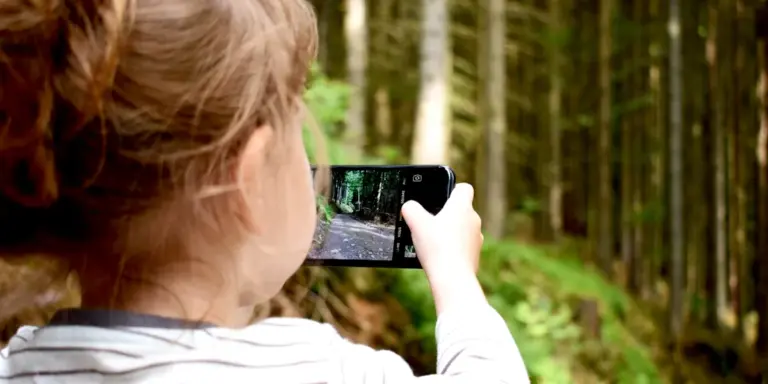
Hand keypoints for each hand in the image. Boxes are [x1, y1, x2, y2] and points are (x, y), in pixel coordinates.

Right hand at [401, 183, 485, 312]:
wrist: (452, 278)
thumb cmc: (436, 246)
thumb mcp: (415, 222)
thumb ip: (411, 209)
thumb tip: (409, 207)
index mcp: (462, 206)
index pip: (463, 188)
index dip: (452, 189)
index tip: (442, 196)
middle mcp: (474, 220)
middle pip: (461, 210)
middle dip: (447, 215)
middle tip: (430, 222)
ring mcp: (476, 239)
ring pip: (462, 230)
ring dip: (451, 233)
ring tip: (433, 242)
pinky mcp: (475, 256)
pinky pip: (462, 248)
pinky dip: (453, 250)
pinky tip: (439, 257)